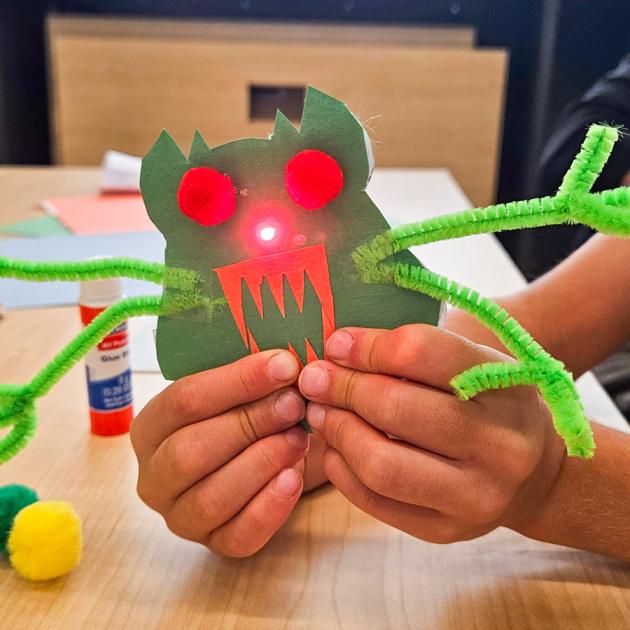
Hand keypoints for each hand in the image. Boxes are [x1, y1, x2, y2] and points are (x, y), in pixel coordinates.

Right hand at [131, 350, 308, 556]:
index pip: (184, 400)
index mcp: (152, 426)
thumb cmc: (246, 414)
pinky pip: (238, 535)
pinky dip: (269, 507)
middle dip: (249, 423)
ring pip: (212, 496)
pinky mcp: (214, 544)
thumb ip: (251, 373)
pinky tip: (294, 478)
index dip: (237, 381)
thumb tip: (284, 357)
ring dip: (261, 462)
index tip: (284, 365)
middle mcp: (155, 475)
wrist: (261, 457)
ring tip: (299, 438)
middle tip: (295, 403)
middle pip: (192, 450)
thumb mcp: (242, 388)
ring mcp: (180, 516)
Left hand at [297, 325, 565, 543]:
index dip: (367, 345)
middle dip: (342, 388)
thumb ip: (419, 351)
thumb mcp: (476, 363)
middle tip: (316, 377)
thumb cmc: (492, 404)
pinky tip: (334, 446)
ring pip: (380, 464)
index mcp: (506, 387)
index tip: (336, 343)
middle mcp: (499, 446)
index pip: (421, 353)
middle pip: (395, 408)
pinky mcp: (447, 531)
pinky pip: (375, 501)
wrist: (534, 474)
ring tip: (320, 410)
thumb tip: (338, 349)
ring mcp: (475, 496)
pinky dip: (341, 469)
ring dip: (336, 430)